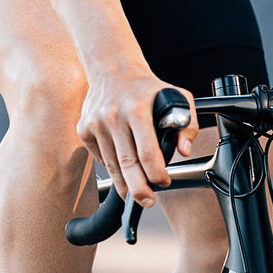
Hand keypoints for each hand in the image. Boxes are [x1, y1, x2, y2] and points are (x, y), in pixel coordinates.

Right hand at [76, 64, 197, 207]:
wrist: (113, 70)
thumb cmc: (148, 88)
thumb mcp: (178, 96)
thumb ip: (188, 124)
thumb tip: (184, 150)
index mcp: (137, 109)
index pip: (147, 152)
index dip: (157, 173)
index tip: (164, 182)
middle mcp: (113, 117)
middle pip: (127, 164)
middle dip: (139, 190)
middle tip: (148, 202)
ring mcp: (95, 124)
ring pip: (111, 165)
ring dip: (124, 184)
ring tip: (135, 194)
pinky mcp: (83, 129)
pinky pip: (100, 157)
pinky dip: (111, 166)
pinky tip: (121, 167)